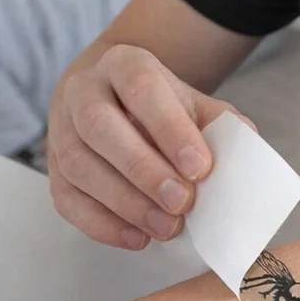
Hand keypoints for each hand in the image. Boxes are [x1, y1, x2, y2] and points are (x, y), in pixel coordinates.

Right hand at [48, 44, 255, 249]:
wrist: (114, 100)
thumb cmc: (161, 107)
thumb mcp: (194, 103)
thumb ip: (220, 125)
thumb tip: (246, 155)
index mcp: (123, 63)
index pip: (141, 88)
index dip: (170, 129)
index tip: (201, 168)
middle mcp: (83, 90)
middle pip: (99, 126)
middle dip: (143, 169)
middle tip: (182, 203)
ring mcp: (60, 129)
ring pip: (78, 164)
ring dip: (125, 203)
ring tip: (166, 227)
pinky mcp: (53, 168)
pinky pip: (67, 199)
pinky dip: (102, 224)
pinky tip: (137, 237)